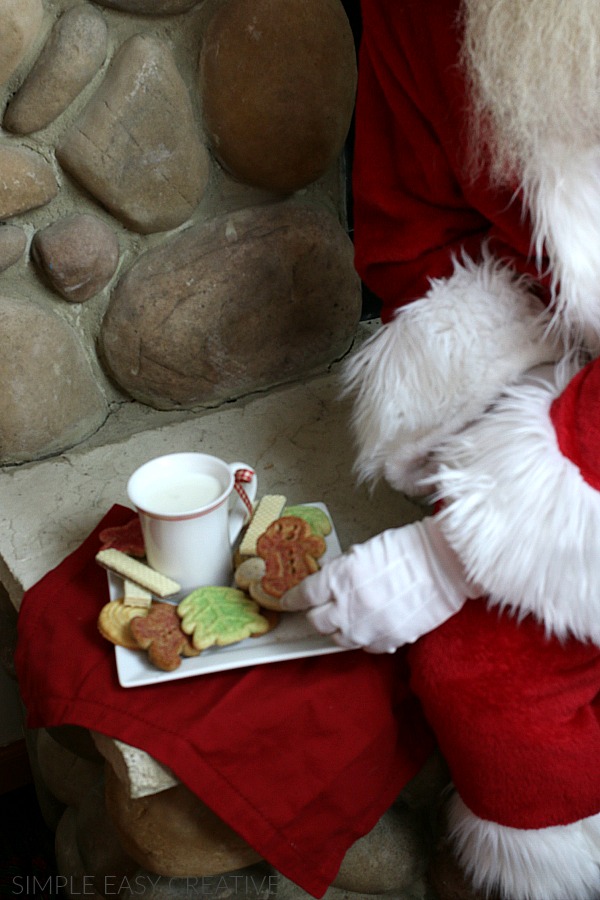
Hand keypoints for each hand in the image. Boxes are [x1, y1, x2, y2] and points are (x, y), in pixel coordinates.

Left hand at [281, 516, 480, 652]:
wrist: (445, 564)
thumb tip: (330, 582)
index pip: (304, 595)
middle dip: (316, 613)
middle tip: (323, 606)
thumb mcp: (364, 550)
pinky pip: (366, 647)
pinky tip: (371, 624)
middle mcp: (348, 608)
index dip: (293, 598)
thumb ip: (342, 570)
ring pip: (338, 638)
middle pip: (317, 621)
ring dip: (338, 627)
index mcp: (339, 579)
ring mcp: (368, 628)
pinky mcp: (389, 640)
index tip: (288, 600)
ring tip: (349, 615)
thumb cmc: (408, 549)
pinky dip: (364, 637)